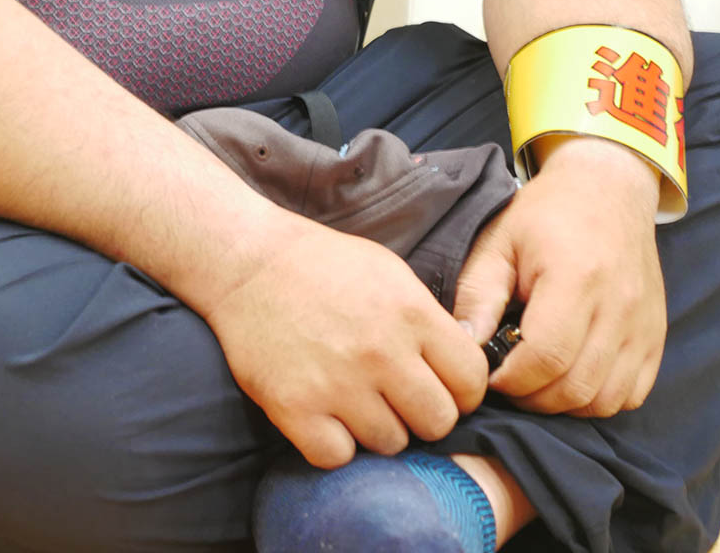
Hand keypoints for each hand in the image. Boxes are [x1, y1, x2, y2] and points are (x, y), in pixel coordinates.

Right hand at [202, 218, 488, 468]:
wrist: (247, 262)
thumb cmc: (322, 265)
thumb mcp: (391, 274)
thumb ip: (430, 320)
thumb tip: (463, 368)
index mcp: (412, 314)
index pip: (472, 381)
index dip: (461, 390)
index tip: (439, 385)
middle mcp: (381, 352)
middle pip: (438, 422)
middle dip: (422, 415)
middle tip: (396, 398)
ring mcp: (337, 383)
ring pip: (390, 444)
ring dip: (375, 429)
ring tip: (353, 399)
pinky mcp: (295, 407)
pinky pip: (337, 457)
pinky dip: (333, 444)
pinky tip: (324, 416)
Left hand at [453, 136, 666, 416]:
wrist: (609, 189)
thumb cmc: (545, 215)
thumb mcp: (498, 243)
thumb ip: (478, 296)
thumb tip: (464, 347)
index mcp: (575, 278)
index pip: (546, 358)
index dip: (511, 380)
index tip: (489, 373)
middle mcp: (618, 306)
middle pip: (575, 388)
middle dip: (532, 398)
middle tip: (507, 380)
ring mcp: (643, 325)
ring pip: (604, 399)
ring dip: (563, 404)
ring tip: (536, 380)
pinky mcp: (655, 336)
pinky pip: (630, 394)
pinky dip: (597, 399)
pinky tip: (570, 377)